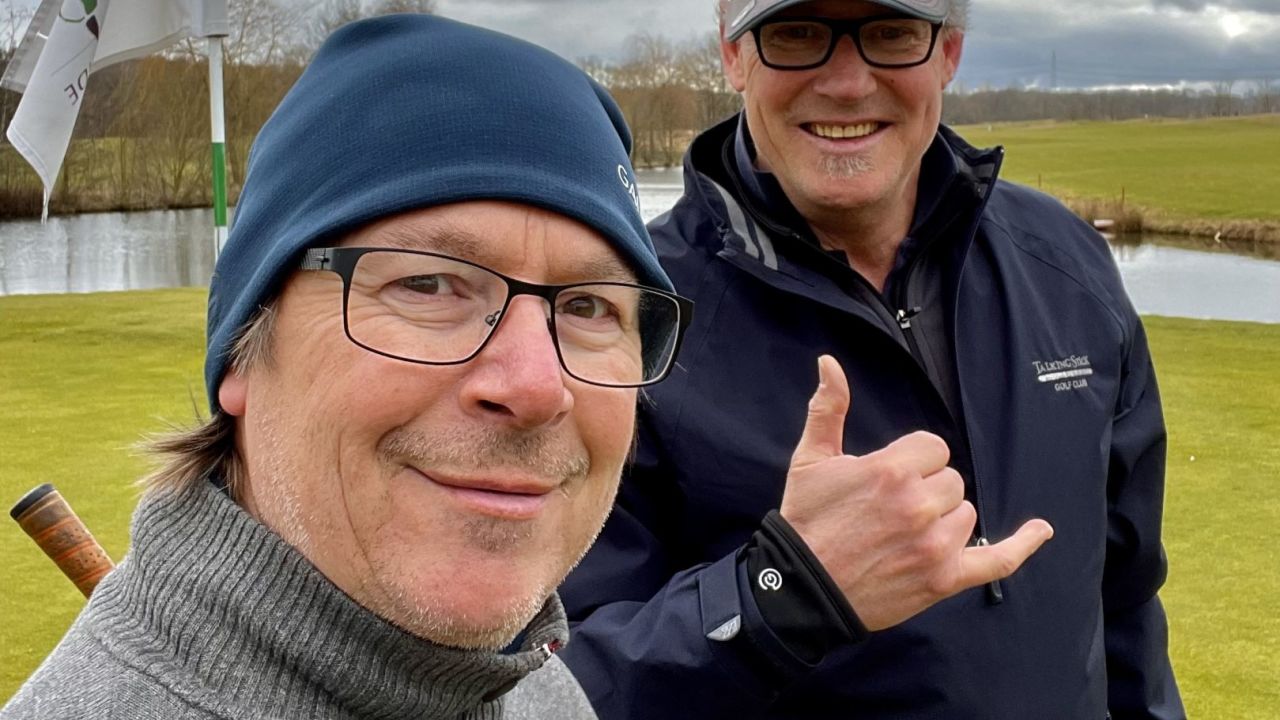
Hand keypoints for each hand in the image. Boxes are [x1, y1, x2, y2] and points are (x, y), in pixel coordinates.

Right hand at [780, 355, 1053, 630]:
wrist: (802, 588)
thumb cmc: (806, 521)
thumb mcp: (810, 459)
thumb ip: (828, 409)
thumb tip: (829, 363)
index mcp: (892, 470)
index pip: (934, 448)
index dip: (913, 462)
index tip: (888, 480)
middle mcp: (919, 504)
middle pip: (951, 481)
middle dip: (927, 490)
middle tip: (889, 511)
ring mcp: (935, 544)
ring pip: (965, 514)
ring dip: (944, 519)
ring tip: (904, 534)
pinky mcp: (944, 578)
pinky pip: (996, 559)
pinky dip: (1021, 546)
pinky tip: (1041, 530)